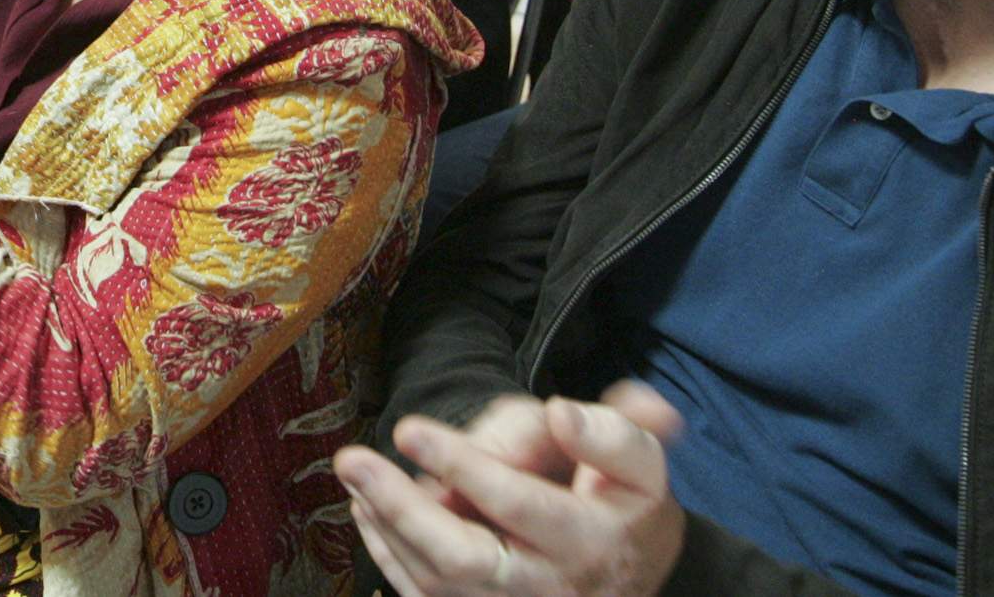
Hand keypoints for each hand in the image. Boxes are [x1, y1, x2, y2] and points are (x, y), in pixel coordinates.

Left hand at [334, 384, 685, 596]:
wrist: (632, 574)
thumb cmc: (625, 506)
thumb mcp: (640, 467)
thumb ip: (610, 436)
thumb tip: (562, 414)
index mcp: (587, 541)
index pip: (517, 504)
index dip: (461, 465)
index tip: (408, 427)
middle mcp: (545, 587)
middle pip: (462, 559)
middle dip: (400, 508)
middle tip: (353, 460)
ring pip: (434, 581)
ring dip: (386, 526)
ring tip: (354, 473)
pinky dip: (389, 555)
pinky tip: (366, 510)